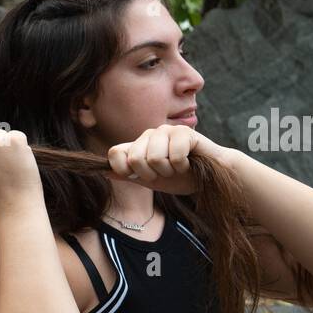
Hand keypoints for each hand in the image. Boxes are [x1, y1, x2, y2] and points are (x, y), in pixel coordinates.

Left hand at [106, 124, 234, 194]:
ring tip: (177, 167)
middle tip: (165, 172)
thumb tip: (105, 172)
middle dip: (151, 174)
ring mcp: (166, 131)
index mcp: (138, 145)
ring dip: (168, 170)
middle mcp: (149, 135)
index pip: (115, 153)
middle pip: (134, 159)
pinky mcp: (184, 132)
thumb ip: (128, 176)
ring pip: (154, 158)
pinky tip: (188, 162)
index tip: (139, 177)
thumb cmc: (179, 178)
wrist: (207, 178)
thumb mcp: (149, 181)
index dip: (123, 170)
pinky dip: (182, 166)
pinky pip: (174, 155)